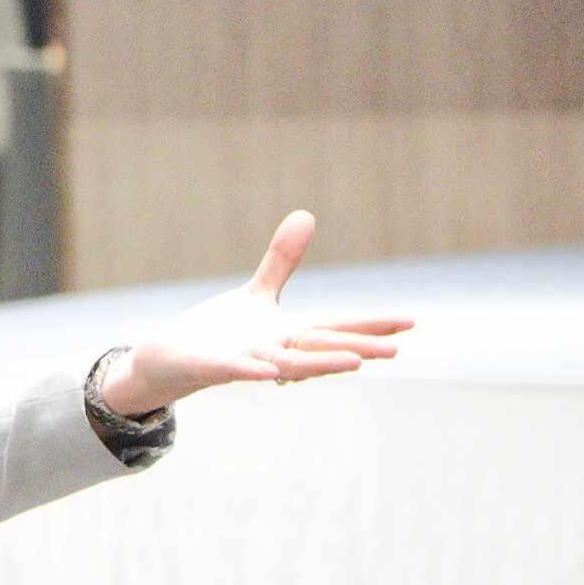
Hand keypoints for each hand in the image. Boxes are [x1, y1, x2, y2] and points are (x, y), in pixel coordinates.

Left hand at [99, 210, 412, 415]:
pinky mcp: (214, 366)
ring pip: (287, 365)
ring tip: (355, 363)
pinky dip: (251, 369)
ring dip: (318, 365)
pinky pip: (234, 369)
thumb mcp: (257, 294)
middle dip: (356, 348)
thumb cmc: (222, 332)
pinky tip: (266, 370)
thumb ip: (283, 261)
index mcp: (289, 334)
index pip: (336, 327)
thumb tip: (306, 215)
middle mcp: (274, 350)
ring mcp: (246, 361)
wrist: (173, 360)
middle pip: (321, 348)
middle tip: (395, 351)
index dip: (371, 325)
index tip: (410, 322)